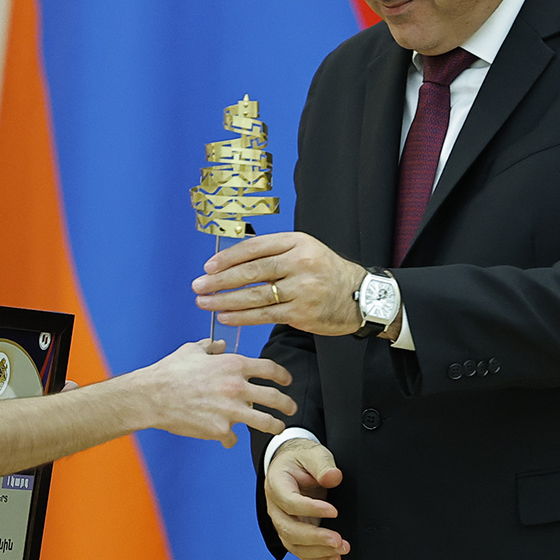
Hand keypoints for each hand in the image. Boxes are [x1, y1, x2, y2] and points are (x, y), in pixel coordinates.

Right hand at [135, 339, 295, 447]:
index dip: (283, 375)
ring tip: (277, 427)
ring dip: (274, 425)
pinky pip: (232, 437)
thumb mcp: (193, 350)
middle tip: (291, 408)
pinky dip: (230, 437)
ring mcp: (230, 411)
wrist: (152, 395)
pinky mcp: (219, 430)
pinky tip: (227, 437)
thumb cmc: (170, 371)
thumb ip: (211, 347)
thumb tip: (220, 345)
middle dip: (287, 404)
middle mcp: (237, 387)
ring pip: (265, 422)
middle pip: (275, 398)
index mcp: (233, 365)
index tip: (286, 380)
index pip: (270, 369)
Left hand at [192, 232, 365, 336]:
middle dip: (221, 280)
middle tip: (199, 286)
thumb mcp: (304, 250)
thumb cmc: (325, 272)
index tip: (208, 266)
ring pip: (256, 295)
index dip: (228, 257)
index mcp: (297, 242)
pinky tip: (226, 316)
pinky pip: (266, 315)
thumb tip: (232, 261)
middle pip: (252, 271)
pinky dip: (243, 316)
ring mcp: (302, 288)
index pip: (255, 247)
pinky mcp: (302, 312)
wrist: (360, 296)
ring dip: (226, 300)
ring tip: (206, 303)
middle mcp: (299, 262)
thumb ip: (273, 253)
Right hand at [265, 438, 348, 559]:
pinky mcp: (291, 531)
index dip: (311, 509)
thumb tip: (333, 477)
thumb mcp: (313, 454)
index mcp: (276, 483)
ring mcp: (281, 521)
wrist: (293, 466)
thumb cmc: (302, 459)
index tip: (334, 511)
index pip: (289, 502)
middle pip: (288, 528)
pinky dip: (316, 558)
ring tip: (341, 549)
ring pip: (293, 544)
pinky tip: (333, 557)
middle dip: (314, 538)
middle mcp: (274, 505)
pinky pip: (299, 550)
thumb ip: (323, 464)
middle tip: (338, 540)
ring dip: (318, 551)